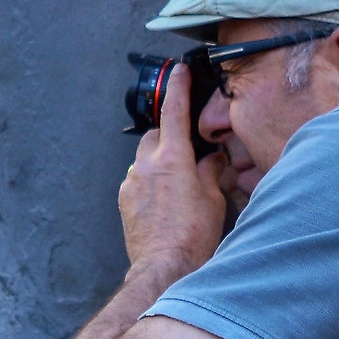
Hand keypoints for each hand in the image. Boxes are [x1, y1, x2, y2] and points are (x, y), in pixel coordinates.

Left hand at [120, 64, 228, 275]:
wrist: (163, 267)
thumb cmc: (192, 237)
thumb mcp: (213, 200)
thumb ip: (211, 172)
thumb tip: (212, 160)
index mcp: (173, 158)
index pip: (175, 111)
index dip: (179, 88)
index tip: (180, 71)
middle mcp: (147, 164)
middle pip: (156, 135)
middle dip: (171, 138)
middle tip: (189, 156)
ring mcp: (132, 182)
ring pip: (146, 159)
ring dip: (160, 164)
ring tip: (178, 189)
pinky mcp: (124, 199)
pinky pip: (138, 180)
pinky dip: (151, 184)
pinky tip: (165, 205)